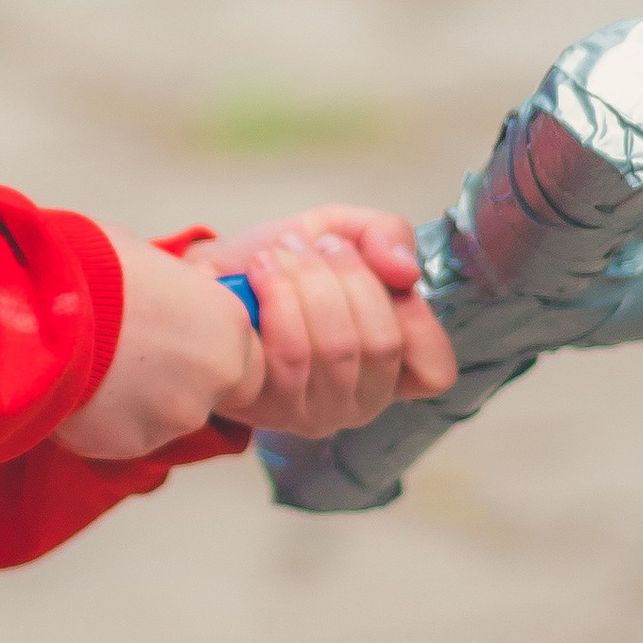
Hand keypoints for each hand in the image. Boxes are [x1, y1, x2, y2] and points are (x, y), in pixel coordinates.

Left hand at [55, 205, 455, 462]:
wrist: (208, 275)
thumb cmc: (283, 260)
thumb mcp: (341, 229)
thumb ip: (385, 234)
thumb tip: (406, 273)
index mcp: (393, 368)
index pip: (434, 370)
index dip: (413, 315)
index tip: (373, 265)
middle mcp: (362, 402)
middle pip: (382, 343)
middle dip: (347, 277)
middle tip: (313, 244)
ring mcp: (315, 413)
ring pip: (337, 348)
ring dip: (306, 282)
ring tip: (278, 253)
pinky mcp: (268, 410)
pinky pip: (290, 355)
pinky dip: (277, 297)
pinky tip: (258, 272)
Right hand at [55, 229, 261, 461]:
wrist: (42, 305)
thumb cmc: (92, 266)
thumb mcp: (150, 261)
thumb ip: (176, 291)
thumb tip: (169, 293)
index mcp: (229, 323)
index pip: (250, 359)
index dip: (216, 353)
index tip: (186, 344)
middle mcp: (217, 375)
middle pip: (218, 396)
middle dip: (187, 385)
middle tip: (142, 362)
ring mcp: (177, 415)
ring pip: (169, 418)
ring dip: (142, 402)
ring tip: (98, 368)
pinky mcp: (134, 443)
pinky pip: (126, 435)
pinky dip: (108, 419)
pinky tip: (79, 388)